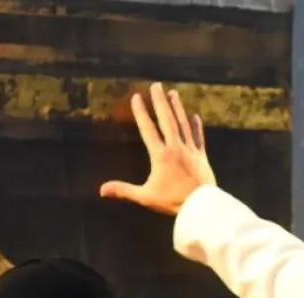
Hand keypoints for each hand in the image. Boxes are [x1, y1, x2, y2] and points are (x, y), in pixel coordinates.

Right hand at [100, 83, 216, 215]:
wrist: (200, 206)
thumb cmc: (171, 201)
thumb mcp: (145, 197)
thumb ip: (124, 190)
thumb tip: (102, 190)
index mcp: (160, 156)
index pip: (148, 130)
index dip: (141, 113)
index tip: (137, 97)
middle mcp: (175, 148)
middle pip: (166, 120)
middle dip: (160, 102)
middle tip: (156, 86)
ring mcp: (190, 150)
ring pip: (183, 124)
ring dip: (177, 108)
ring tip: (173, 93)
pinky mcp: (201, 156)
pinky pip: (198, 137)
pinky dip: (196, 126)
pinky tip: (194, 116)